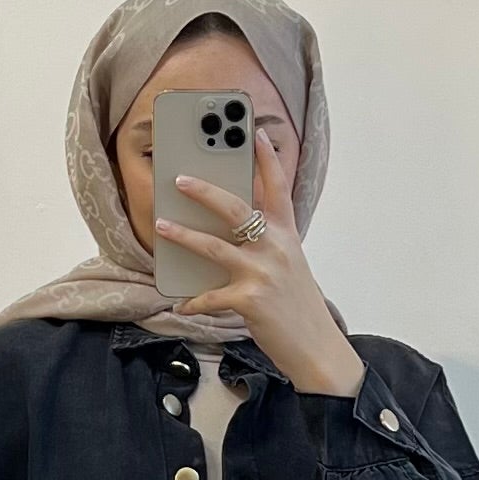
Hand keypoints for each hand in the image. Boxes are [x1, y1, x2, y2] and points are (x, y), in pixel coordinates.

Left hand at [150, 128, 363, 396]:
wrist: (316, 347)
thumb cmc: (298, 306)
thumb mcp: (288, 266)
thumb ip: (265, 245)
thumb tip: (224, 234)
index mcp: (287, 235)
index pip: (278, 188)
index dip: (267, 159)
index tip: (254, 132)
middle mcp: (276, 248)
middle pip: (236, 209)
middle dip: (205, 191)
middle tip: (180, 179)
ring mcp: (263, 272)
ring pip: (214, 247)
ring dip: (184, 236)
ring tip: (162, 227)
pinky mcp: (250, 300)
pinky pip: (211, 297)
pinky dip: (193, 302)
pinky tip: (181, 304)